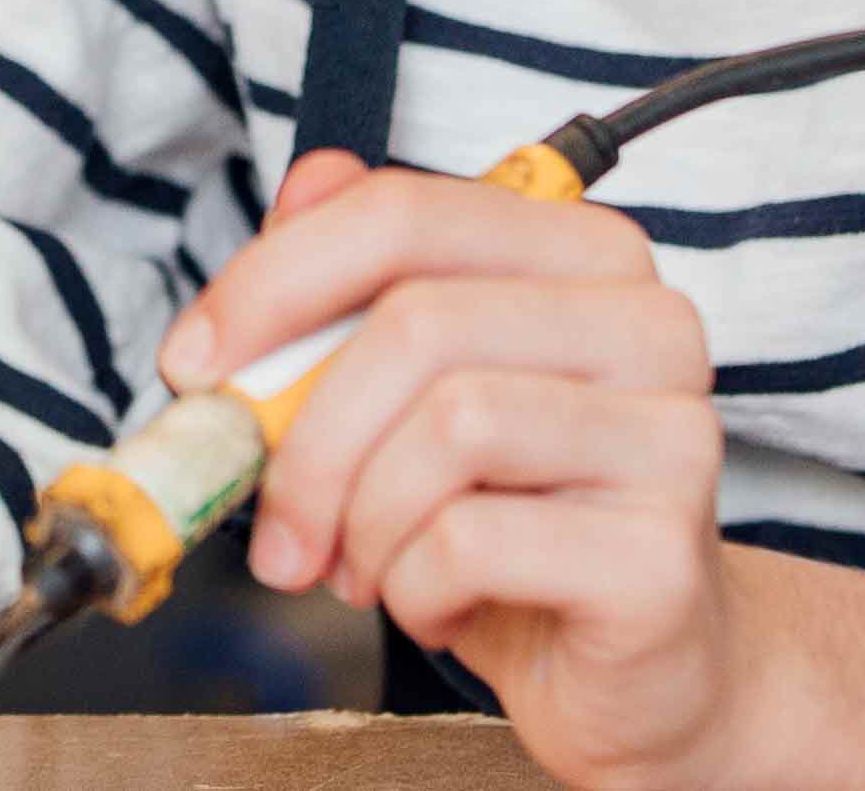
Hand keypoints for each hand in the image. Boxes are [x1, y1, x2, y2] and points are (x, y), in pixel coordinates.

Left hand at [163, 151, 753, 790]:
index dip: (271, 282)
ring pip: (447, 428)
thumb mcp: (418, 395)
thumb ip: (360, 284)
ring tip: (364, 568)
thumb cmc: (516, 518)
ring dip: (363, 520)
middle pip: (416, 324)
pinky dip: (412, 586)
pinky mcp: (659, 554)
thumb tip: (299, 191)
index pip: (403, 215)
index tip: (193, 367)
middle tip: (274, 525)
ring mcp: (671, 436)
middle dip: (305, 437)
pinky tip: (435, 605)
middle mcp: (647, 324)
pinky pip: (471, 540)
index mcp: (585, 256)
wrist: (639, 673)